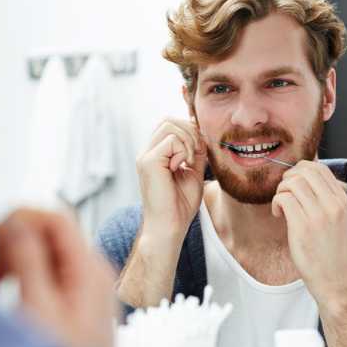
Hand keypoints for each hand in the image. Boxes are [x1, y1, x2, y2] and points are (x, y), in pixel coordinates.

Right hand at [0, 208, 115, 346]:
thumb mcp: (39, 308)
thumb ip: (26, 258)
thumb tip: (12, 218)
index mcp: (90, 267)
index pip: (56, 217)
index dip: (22, 217)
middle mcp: (92, 270)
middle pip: (48, 231)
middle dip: (14, 243)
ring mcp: (85, 283)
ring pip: (44, 250)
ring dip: (15, 260)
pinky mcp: (75, 297)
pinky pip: (46, 271)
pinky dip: (23, 275)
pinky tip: (10, 294)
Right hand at [136, 118, 207, 239]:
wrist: (170, 226)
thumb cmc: (180, 205)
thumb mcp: (193, 173)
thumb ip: (195, 153)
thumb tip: (201, 133)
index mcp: (155, 155)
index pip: (170, 125)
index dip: (189, 130)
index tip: (199, 150)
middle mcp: (147, 153)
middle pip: (168, 120)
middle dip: (189, 131)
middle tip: (196, 153)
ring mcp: (145, 156)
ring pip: (169, 125)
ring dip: (188, 140)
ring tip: (190, 161)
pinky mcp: (148, 161)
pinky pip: (172, 140)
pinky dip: (184, 150)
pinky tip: (184, 166)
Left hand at [271, 161, 346, 303]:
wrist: (337, 282)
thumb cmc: (333, 253)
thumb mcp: (339, 220)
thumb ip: (327, 200)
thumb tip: (305, 181)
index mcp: (342, 200)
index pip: (320, 168)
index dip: (300, 170)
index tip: (294, 184)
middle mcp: (333, 204)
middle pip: (304, 171)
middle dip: (288, 177)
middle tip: (284, 193)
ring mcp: (318, 215)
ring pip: (292, 182)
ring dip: (281, 191)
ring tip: (281, 206)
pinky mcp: (303, 226)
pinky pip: (283, 199)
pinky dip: (276, 203)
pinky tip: (278, 215)